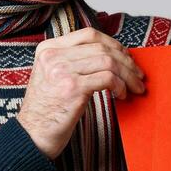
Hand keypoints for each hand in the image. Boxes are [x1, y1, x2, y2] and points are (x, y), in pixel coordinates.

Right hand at [16, 27, 147, 159]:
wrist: (32, 136)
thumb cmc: (47, 110)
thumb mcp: (53, 76)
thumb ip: (73, 62)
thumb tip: (111, 56)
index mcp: (48, 49)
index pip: (89, 34)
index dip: (113, 43)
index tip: (126, 57)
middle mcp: (54, 55)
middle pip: (102, 48)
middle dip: (126, 61)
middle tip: (137, 75)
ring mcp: (62, 70)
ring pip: (108, 61)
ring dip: (128, 75)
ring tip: (135, 87)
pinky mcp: (73, 87)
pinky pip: (108, 78)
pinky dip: (121, 86)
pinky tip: (122, 95)